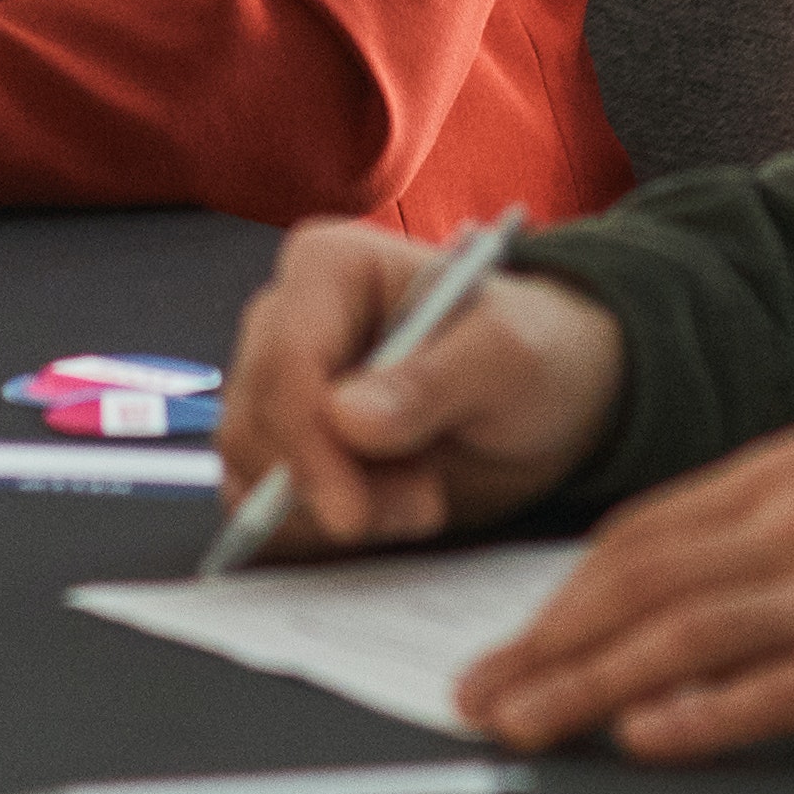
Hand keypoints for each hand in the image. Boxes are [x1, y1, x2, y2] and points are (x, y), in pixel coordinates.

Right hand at [215, 224, 631, 561]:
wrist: (542, 402)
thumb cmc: (530, 354)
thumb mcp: (509, 358)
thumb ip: (432, 382)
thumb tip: (345, 418)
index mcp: (329, 267)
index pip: (286, 357)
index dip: (308, 442)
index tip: (351, 513)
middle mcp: (286, 318)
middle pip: (258, 419)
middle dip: (332, 482)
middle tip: (423, 502)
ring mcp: (276, 384)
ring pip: (252, 467)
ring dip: (333, 507)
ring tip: (419, 496)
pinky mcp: (281, 443)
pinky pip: (259, 500)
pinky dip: (314, 525)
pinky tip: (385, 510)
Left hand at [454, 428, 793, 760]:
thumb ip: (762, 528)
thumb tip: (660, 584)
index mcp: (786, 470)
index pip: (641, 534)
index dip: (562, 595)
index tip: (509, 642)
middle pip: (642, 584)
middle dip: (550, 646)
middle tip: (483, 696)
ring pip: (686, 635)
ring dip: (592, 685)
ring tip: (530, 723)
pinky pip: (775, 689)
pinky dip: (700, 713)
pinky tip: (646, 734)